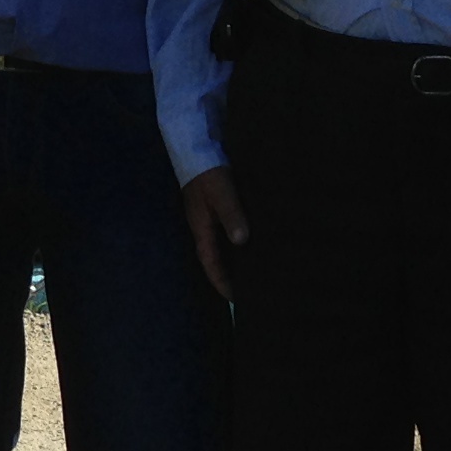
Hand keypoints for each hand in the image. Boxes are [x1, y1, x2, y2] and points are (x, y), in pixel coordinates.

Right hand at [180, 167, 246, 297]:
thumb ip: (231, 215)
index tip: (235, 299)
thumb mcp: (221, 194)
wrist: (197, 151)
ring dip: (234, 260)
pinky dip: (237, 244)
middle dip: (229, 276)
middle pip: (215, 259)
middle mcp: (204, 228)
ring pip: (222, 247)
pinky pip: (227, 233)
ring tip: (253, 272)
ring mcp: (209, 219)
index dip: (222, 282)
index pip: (211, 264)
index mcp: (202, 229)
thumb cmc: (208, 175)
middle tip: (248, 291)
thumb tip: (242, 241)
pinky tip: (251, 245)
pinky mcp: (216, 209)